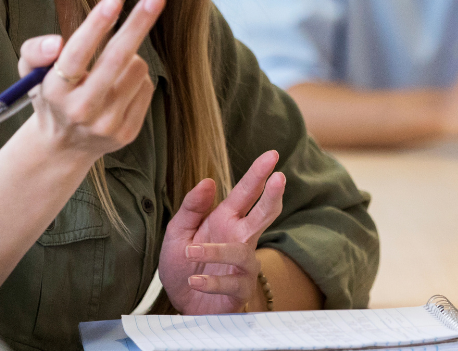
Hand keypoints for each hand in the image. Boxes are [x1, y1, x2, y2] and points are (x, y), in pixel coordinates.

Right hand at [16, 0, 163, 163]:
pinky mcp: (127, 133)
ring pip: (136, 69)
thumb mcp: (31, 72)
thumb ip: (34, 51)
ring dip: (130, 56)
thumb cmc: (51, 95)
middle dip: (137, 25)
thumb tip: (56, 43)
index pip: (75, 55)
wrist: (63, 146)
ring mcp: (106, 124)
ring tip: (113, 66)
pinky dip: (136, 78)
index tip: (113, 0)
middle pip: (116, 60)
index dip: (96, 26)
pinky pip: (146, 87)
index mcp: (54, 91)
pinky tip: (120, 87)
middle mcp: (81, 110)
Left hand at [159, 150, 285, 313]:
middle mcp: (240, 238)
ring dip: (216, 251)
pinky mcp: (240, 290)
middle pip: (263, 214)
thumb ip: (191, 208)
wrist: (184, 304)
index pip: (246, 192)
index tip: (272, 154)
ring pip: (240, 252)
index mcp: (226, 218)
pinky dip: (211, 282)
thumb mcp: (178, 232)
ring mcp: (243, 265)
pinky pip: (231, 283)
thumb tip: (208, 181)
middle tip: (279, 177)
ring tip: (189, 250)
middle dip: (272, 196)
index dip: (259, 173)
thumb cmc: (184, 264)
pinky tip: (194, 280)